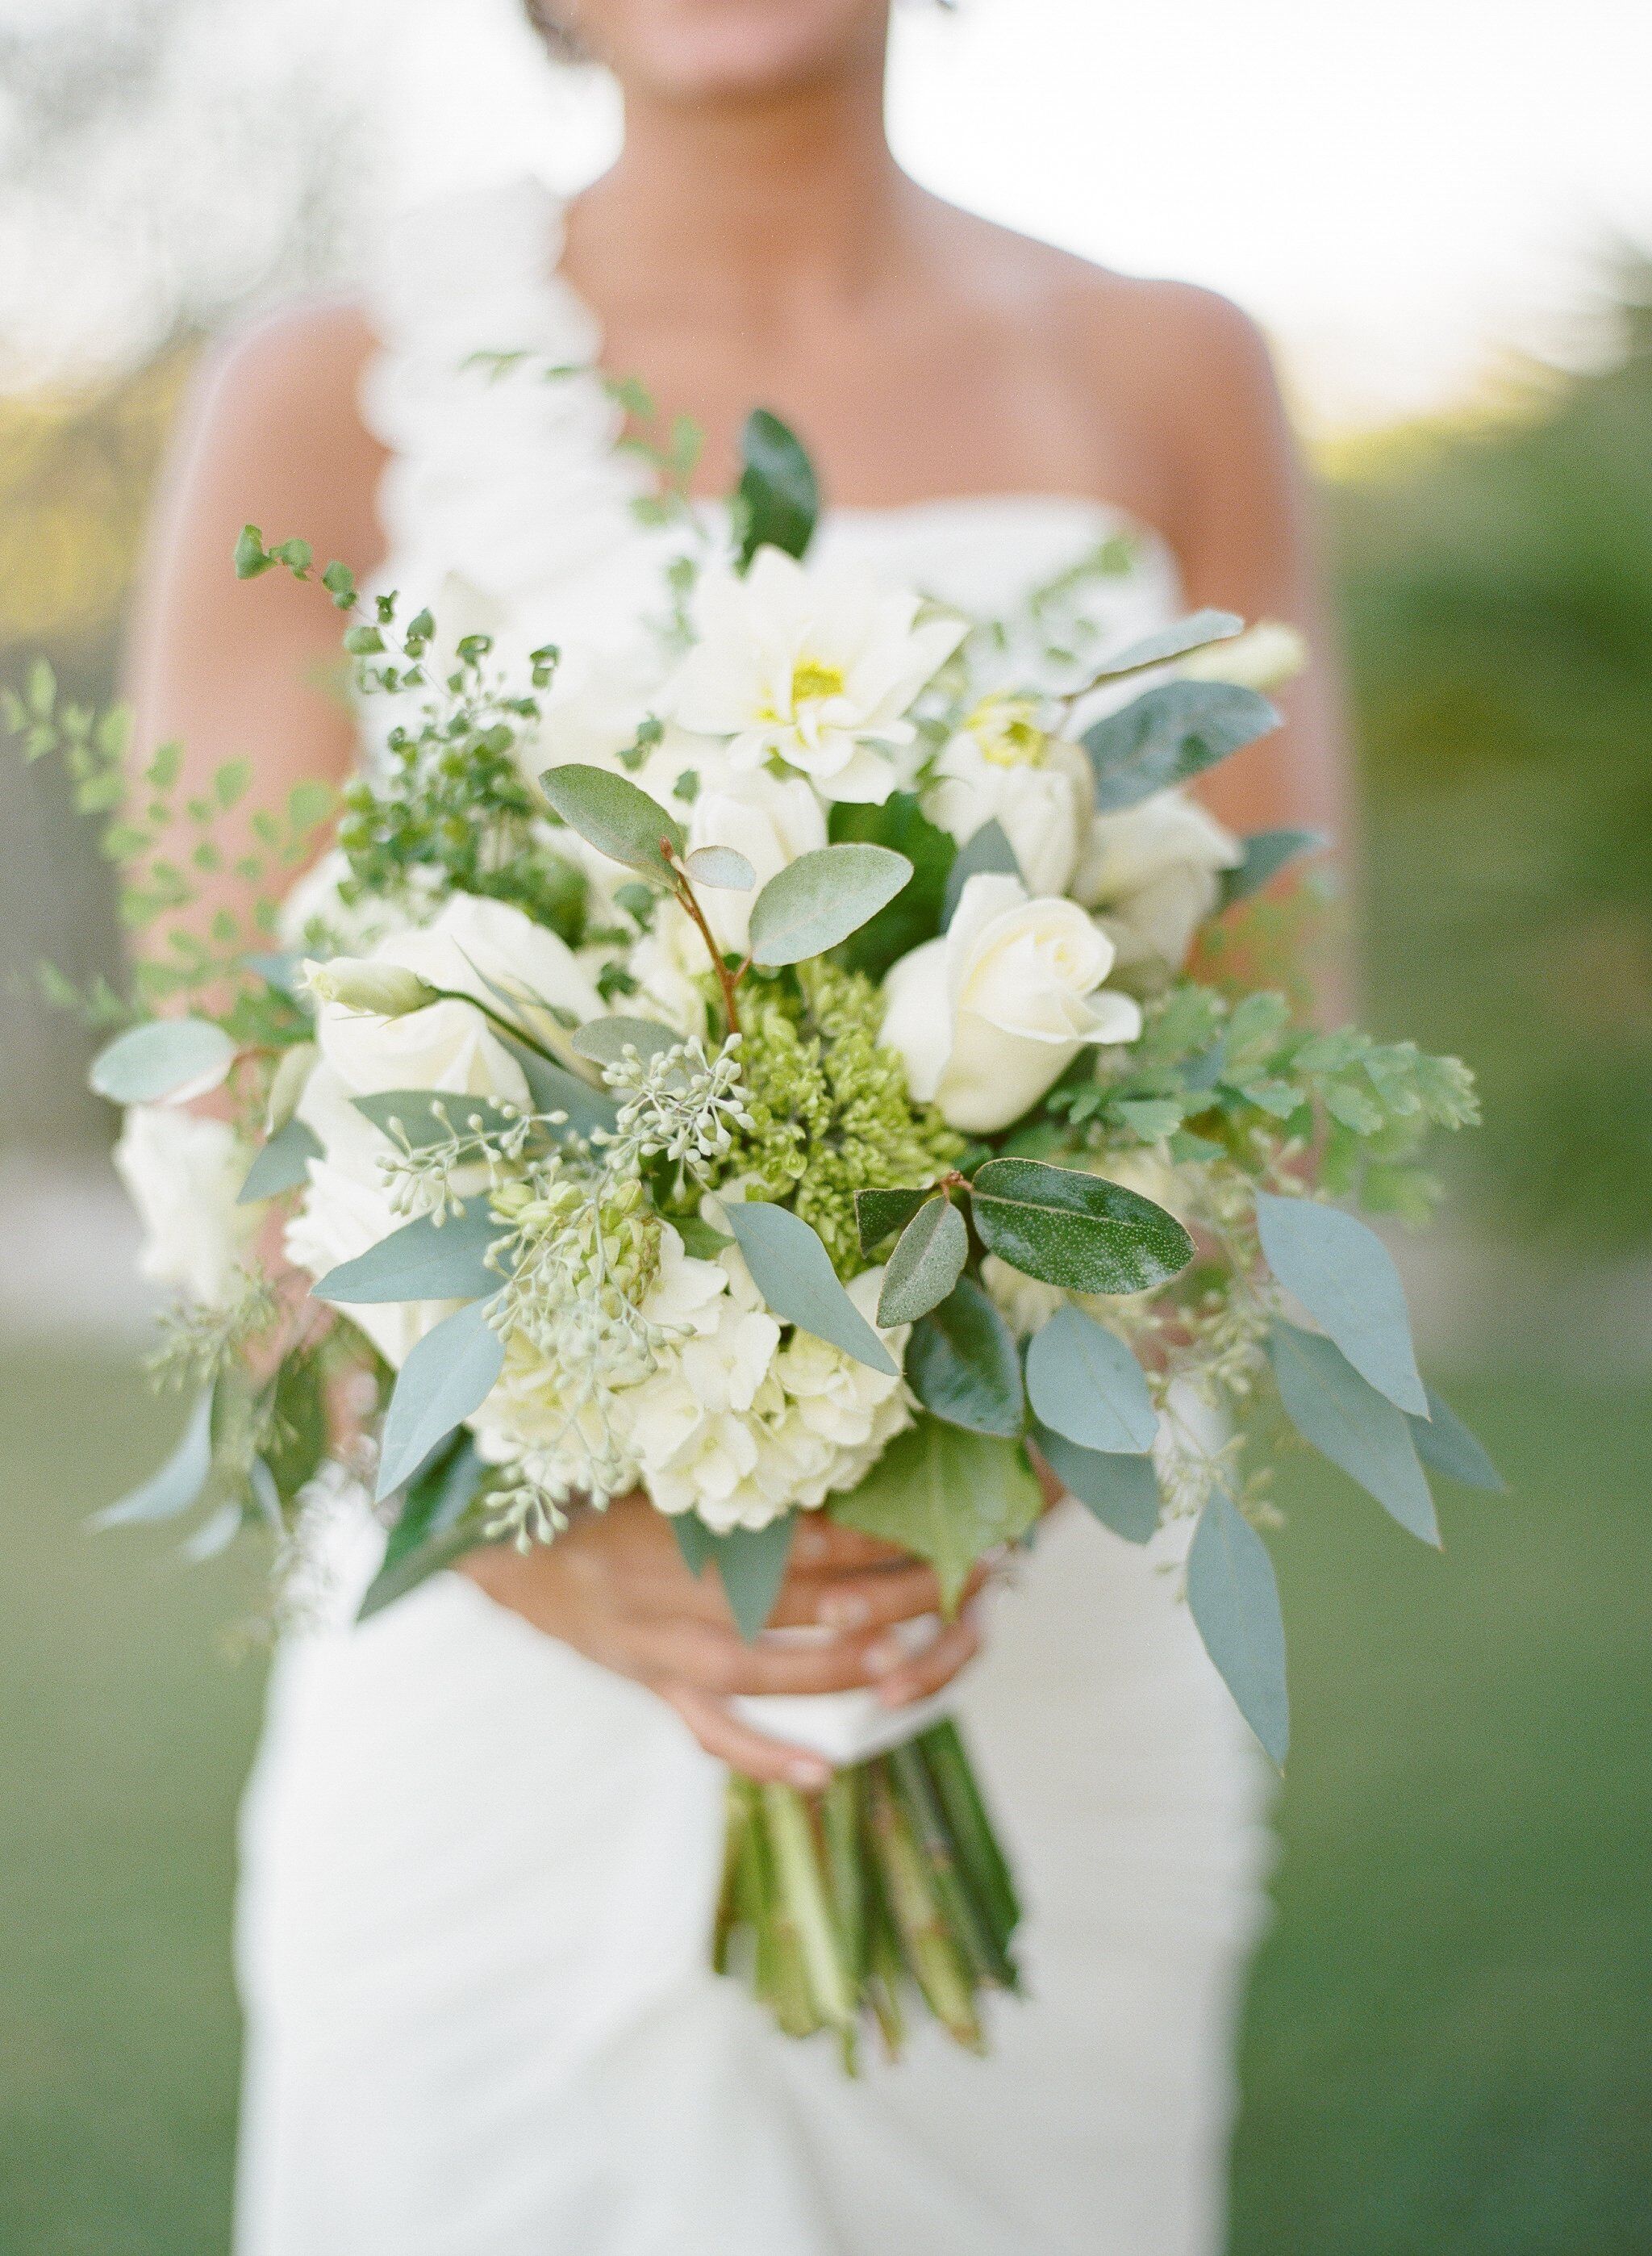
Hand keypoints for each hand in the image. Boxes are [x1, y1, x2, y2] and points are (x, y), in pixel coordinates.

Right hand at [456, 1493, 987, 1786]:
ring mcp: (665, 1650)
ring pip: (768, 1668)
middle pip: (802, 1600)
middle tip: (955, 1586)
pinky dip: (766, 1757)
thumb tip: (822, 1450)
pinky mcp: (652, 1687)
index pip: (803, 1534)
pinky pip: (712, 1732)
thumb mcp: (655, 1462)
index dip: (875, 1535)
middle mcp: (681, 1591)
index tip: (932, 1524)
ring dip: (841, 1669)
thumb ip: (730, 1468)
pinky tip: (823, 1774)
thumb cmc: (589, 1489)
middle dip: (884, 1597)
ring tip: (907, 1664)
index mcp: (689, 1525)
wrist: (497, 1544)